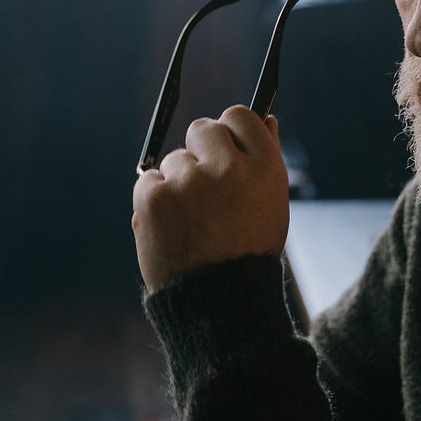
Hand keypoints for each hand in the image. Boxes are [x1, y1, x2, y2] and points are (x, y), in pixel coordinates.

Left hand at [132, 105, 289, 291]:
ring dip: (179, 180)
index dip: (232, 131)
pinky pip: (149, 180)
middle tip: (206, 187)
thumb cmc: (248, 251)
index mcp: (264, 168)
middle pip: (202, 128)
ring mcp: (187, 181)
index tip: (227, 147)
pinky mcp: (153, 197)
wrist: (217, 303)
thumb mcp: (271, 205)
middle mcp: (227, 168)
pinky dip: (156, 200)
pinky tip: (172, 226)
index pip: (240, 116)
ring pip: (174, 159)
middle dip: (202, 150)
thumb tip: (265, 118)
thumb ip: (267, 158)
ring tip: (192, 220)